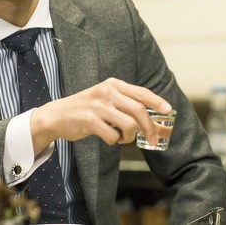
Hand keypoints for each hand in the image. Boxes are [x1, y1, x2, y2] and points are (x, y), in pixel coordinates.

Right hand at [30, 78, 171, 152]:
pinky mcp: (90, 120)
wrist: (56, 115)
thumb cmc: (86, 108)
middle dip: (149, 126)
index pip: (141, 92)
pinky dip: (115, 141)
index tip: (168, 110)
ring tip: (123, 138)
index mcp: (113, 84)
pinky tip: (110, 138)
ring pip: (129, 124)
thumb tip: (150, 115)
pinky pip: (113, 136)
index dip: (157, 101)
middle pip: (139, 109)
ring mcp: (98, 106)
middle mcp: (107, 92)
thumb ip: (124, 101)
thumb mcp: (105, 96)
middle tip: (152, 138)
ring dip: (130, 136)